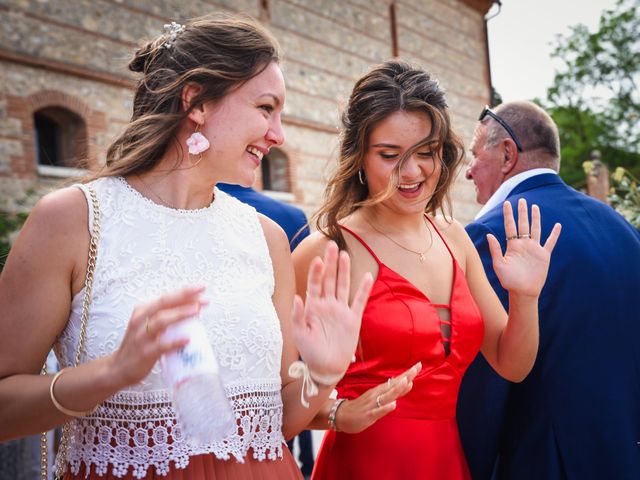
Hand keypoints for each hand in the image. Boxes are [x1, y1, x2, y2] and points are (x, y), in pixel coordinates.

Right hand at [107, 285, 207, 387]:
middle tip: (203, 295)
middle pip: (163, 304)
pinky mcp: (144, 353)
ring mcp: (141, 337)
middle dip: (184, 297)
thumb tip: (195, 309)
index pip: (166, 298)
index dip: (184, 292)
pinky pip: (160, 346)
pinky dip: (174, 342)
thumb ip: (168, 317)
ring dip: (179, 315)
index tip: (201, 288)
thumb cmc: (140, 344)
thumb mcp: (150, 326)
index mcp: (143, 311)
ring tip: (196, 311)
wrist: (119, 368)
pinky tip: (187, 339)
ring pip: (160, 321)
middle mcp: (140, 320)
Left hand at [292, 241, 373, 378]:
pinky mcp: (353, 319)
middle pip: (329, 279)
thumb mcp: (299, 334)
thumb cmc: (309, 351)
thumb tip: (297, 297)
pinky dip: (363, 289)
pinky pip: (359, 301)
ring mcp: (340, 310)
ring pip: (343, 286)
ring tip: (345, 255)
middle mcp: (327, 305)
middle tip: (332, 245)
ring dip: (344, 271)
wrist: (325, 367)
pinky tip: (367, 276)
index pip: (314, 284)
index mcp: (313, 306)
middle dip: (330, 263)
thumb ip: (297, 315)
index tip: (318, 260)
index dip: (316, 272)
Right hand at [334, 362, 421, 433]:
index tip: (419, 365)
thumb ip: (393, 392)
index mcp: (380, 390)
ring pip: (386, 396)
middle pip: (394, 385)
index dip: (407, 374)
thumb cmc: (362, 407)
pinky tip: (393, 404)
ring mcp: (372, 404)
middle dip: (405, 377)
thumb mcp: (379, 398)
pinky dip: (386, 408)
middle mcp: (377, 394)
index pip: (396, 380)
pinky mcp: (368, 415)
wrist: (341, 415)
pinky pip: (378, 411)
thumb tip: (408, 383)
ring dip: (396, 389)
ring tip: (406, 382)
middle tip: (417, 367)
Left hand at [488, 199, 560, 296]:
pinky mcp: (544, 255)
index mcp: (512, 245)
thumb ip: (495, 250)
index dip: (508, 215)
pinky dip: (554, 234)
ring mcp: (534, 249)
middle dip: (522, 212)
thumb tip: (488, 235)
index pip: (510, 226)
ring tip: (534, 207)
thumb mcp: (499, 265)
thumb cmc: (509, 281)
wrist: (523, 292)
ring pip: (536, 229)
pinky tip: (558, 225)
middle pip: (523, 224)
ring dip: (536, 218)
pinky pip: (550, 242)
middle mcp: (523, 244)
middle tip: (521, 200)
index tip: (507, 203)